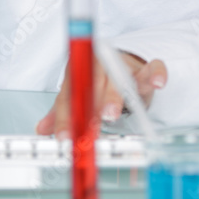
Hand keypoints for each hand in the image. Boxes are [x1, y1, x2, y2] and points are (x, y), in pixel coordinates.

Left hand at [36, 51, 166, 137]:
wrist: (122, 61)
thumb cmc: (97, 81)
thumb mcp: (79, 94)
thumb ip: (62, 111)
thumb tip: (41, 129)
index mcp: (78, 71)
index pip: (69, 95)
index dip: (65, 116)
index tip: (64, 137)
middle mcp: (98, 65)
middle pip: (92, 84)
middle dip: (90, 106)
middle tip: (87, 125)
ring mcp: (122, 65)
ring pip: (118, 79)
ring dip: (114, 96)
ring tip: (110, 114)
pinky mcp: (144, 68)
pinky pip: (152, 68)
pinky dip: (155, 74)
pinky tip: (158, 82)